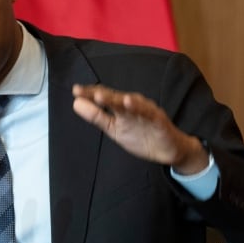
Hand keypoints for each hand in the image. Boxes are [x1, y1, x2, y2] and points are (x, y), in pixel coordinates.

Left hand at [72, 84, 207, 174]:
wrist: (168, 151)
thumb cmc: (141, 137)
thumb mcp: (113, 129)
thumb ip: (96, 117)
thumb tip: (76, 104)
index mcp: (120, 107)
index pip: (103, 97)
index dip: (90, 94)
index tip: (76, 91)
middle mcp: (131, 104)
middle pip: (114, 97)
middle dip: (99, 94)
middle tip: (84, 92)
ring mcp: (145, 110)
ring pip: (129, 102)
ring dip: (116, 99)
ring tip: (101, 96)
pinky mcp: (158, 118)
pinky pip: (148, 111)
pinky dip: (139, 107)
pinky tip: (129, 102)